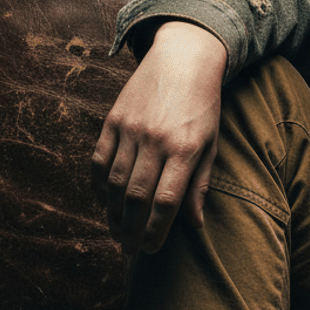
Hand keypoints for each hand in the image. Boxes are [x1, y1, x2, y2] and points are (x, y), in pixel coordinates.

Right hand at [92, 21, 227, 253]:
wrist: (183, 59)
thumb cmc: (204, 107)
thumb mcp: (211, 145)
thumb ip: (200, 185)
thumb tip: (194, 225)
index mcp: (184, 150)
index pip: (165, 202)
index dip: (155, 232)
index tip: (151, 250)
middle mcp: (154, 141)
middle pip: (136, 197)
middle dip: (131, 229)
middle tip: (130, 249)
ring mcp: (130, 129)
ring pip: (114, 182)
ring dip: (113, 213)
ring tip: (117, 232)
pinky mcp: (113, 119)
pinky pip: (99, 160)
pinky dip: (98, 186)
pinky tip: (104, 202)